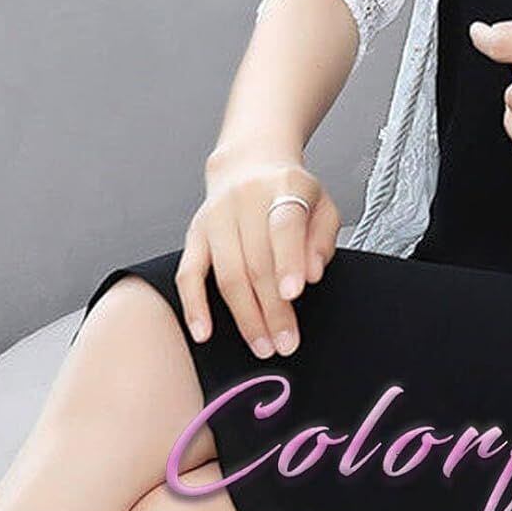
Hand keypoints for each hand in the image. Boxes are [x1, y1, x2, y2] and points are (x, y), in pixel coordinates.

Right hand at [175, 146, 341, 360]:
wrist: (250, 164)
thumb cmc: (292, 193)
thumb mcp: (322, 204)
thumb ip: (322, 238)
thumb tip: (311, 274)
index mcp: (284, 185)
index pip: (285, 224)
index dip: (289, 260)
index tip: (294, 294)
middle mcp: (245, 198)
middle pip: (256, 259)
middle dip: (273, 308)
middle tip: (286, 342)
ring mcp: (216, 216)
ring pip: (227, 273)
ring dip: (245, 316)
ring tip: (262, 345)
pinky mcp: (194, 234)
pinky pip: (189, 274)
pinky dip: (194, 306)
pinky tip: (204, 333)